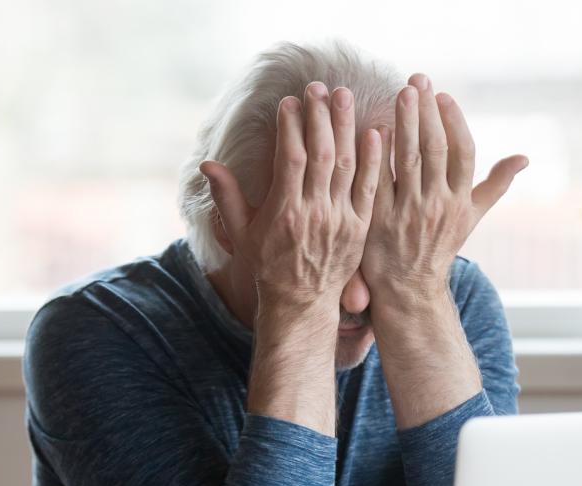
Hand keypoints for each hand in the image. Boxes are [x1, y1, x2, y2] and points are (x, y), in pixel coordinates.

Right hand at [200, 82, 382, 313]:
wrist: (301, 305)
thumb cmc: (267, 267)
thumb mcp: (242, 235)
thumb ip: (227, 197)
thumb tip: (206, 164)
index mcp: (284, 212)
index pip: (292, 158)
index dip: (292, 126)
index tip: (291, 101)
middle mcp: (315, 214)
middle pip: (322, 155)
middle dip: (321, 117)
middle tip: (320, 86)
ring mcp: (341, 221)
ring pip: (347, 165)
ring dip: (347, 128)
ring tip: (345, 96)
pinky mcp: (360, 228)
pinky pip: (369, 189)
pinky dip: (374, 160)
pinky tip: (375, 132)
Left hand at [362, 73, 527, 303]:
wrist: (410, 289)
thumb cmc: (440, 247)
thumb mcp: (472, 217)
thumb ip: (495, 185)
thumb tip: (525, 158)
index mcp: (460, 201)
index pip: (463, 153)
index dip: (455, 121)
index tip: (444, 95)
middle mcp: (437, 205)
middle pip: (435, 149)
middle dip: (427, 112)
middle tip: (417, 80)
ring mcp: (408, 213)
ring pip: (408, 160)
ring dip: (404, 123)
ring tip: (400, 93)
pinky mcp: (379, 220)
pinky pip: (378, 181)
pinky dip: (377, 155)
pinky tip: (372, 129)